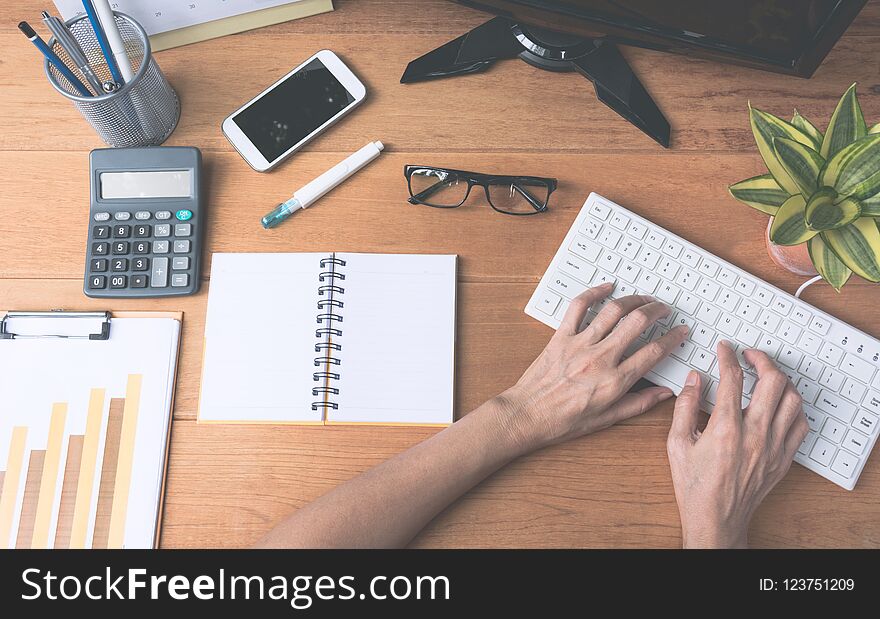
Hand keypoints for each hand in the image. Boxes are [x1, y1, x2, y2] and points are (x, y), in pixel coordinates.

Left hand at [499, 283, 688, 451]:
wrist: (528, 415)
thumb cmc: (564, 421)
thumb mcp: (607, 419)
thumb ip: (639, 404)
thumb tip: (665, 394)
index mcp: (615, 381)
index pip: (654, 352)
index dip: (673, 338)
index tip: (680, 332)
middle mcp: (600, 359)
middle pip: (638, 323)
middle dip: (657, 311)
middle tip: (664, 310)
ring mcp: (580, 344)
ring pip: (613, 311)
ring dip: (633, 300)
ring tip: (643, 299)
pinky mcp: (561, 336)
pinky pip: (579, 307)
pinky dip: (594, 292)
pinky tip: (607, 287)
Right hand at [666, 341, 808, 547]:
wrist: (716, 520)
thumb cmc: (694, 486)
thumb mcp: (676, 444)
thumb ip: (684, 407)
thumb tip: (694, 380)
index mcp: (725, 429)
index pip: (733, 379)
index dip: (728, 357)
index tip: (725, 349)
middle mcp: (754, 435)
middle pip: (773, 382)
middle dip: (762, 361)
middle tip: (750, 356)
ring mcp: (773, 447)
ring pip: (793, 401)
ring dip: (781, 382)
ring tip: (767, 377)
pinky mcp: (783, 459)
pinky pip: (800, 425)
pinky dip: (793, 408)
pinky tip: (780, 405)